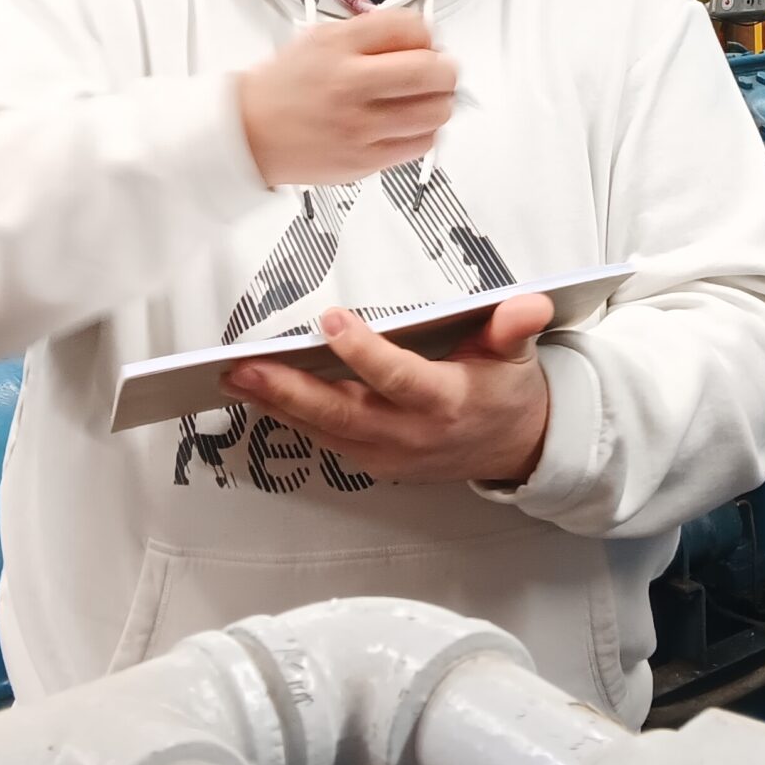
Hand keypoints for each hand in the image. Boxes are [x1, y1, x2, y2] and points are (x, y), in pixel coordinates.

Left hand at [220, 293, 554, 486]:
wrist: (515, 448)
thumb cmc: (506, 391)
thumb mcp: (517, 354)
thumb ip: (515, 326)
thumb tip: (527, 304)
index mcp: (447, 400)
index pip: (399, 377)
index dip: (364, 352)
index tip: (330, 322)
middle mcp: (412, 432)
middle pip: (343, 413)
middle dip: (290, 391)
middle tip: (246, 368)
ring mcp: (389, 453)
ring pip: (325, 431)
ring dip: (277, 406)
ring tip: (237, 379)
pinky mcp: (374, 460)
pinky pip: (325, 440)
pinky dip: (290, 419)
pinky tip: (260, 397)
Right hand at [236, 7, 456, 186]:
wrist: (248, 133)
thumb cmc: (285, 88)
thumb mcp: (320, 40)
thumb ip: (370, 33)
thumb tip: (423, 36)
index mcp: (337, 46)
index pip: (409, 27)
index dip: (428, 34)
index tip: (426, 42)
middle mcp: (348, 84)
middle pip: (431, 71)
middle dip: (446, 69)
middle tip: (440, 71)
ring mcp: (358, 126)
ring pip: (435, 111)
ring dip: (440, 101)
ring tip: (426, 99)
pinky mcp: (364, 160)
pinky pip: (421, 144)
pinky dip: (426, 131)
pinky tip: (410, 125)